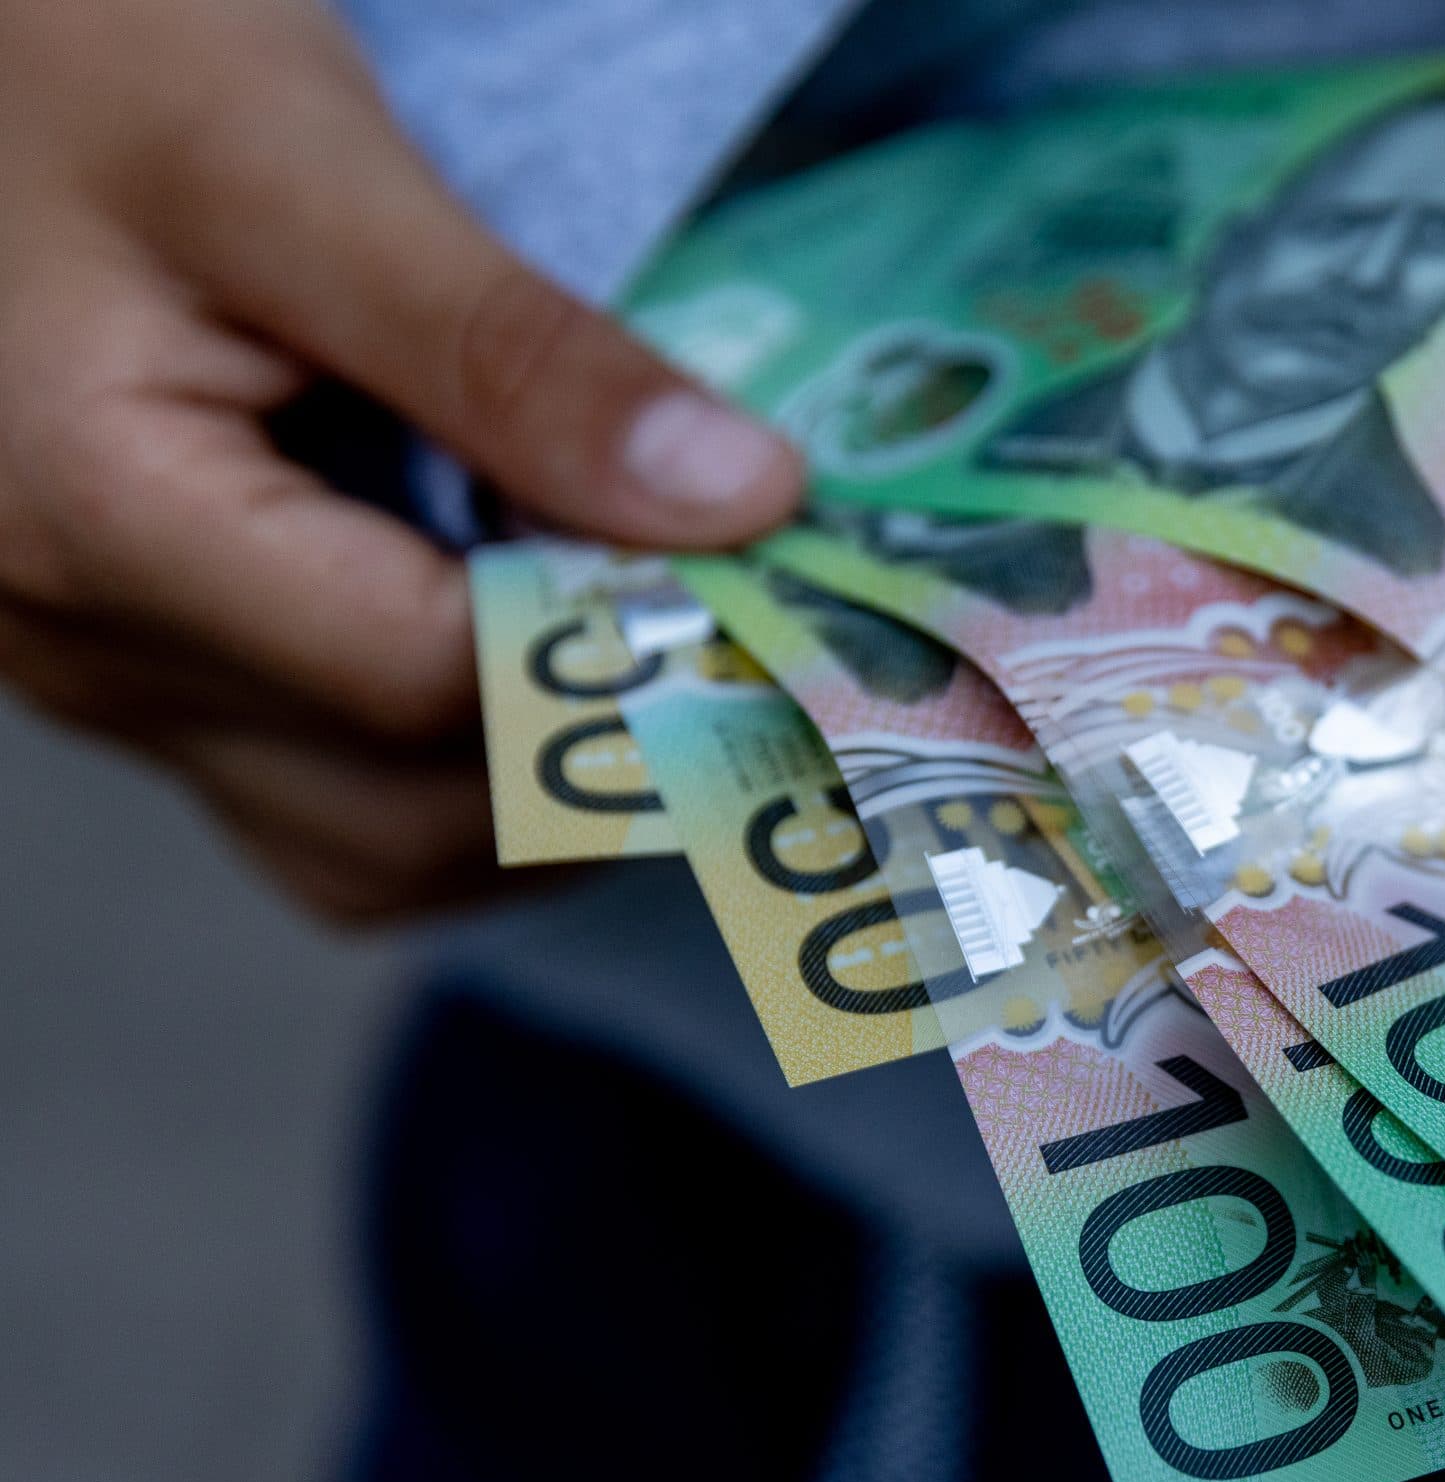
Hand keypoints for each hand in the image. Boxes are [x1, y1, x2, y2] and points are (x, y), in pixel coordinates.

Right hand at [0, 0, 801, 919]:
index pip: (442, 685)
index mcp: (107, 524)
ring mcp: (106, 678)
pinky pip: (333, 806)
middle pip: (420, 811)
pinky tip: (536, 648)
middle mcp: (86, 650)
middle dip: (607, 736)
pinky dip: (467, 772)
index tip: (769, 573)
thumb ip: (512, 347)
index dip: (632, 645)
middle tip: (745, 619)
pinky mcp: (145, 667)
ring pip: (380, 850)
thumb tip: (741, 498)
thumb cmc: (91, 58)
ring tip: (649, 631)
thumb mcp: (297, 159)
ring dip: (547, 782)